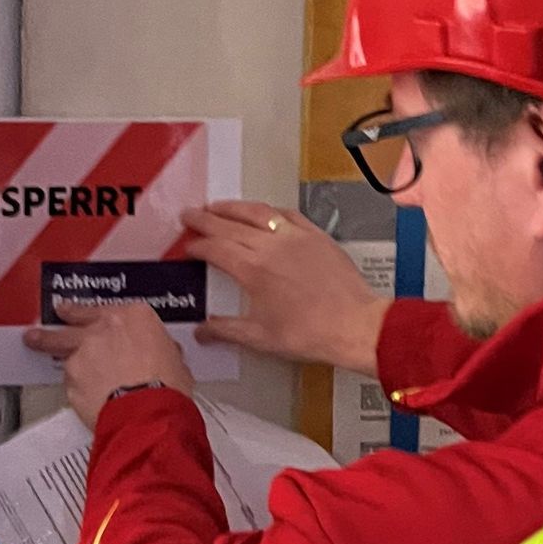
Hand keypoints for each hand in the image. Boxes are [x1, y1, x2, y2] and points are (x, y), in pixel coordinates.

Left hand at [22, 301, 193, 427]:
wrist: (148, 413)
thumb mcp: (175, 360)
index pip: (104, 307)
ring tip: (51, 357)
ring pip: (62, 353)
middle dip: (56, 324)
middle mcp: (102, 330)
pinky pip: (71, 384)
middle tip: (43, 326)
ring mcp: (83, 354)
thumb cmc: (166, 388)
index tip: (79, 312)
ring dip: (59, 357)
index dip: (87, 311)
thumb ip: (161, 350)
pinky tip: (89, 399)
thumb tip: (163, 355)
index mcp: (133, 317)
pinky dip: (77, 390)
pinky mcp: (72, 380)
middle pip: (69, 321)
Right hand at [178, 202, 386, 375]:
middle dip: (205, 219)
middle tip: (189, 215)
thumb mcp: (260, 337)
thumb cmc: (309, 333)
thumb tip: (202, 331)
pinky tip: (262, 212)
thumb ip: (226, 330)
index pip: (215, 249)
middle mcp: (271, 247)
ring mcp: (295, 237)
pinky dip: (269, 211)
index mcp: (253, 269)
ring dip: (233, 207)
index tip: (188, 247)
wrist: (353, 325)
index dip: (197, 246)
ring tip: (217, 206)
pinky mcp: (316, 236)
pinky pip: (287, 215)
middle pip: (229, 225)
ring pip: (256, 213)